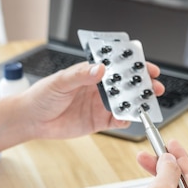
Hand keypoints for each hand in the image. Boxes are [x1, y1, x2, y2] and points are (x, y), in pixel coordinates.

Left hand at [0, 61, 164, 152]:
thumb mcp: (60, 81)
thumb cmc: (41, 95)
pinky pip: (118, 121)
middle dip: (143, 85)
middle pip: (127, 85)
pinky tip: (131, 118)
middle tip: (156, 86)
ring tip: (148, 103)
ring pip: (126, 103)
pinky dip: (128, 119)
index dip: (134, 65)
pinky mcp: (99, 122)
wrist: (31, 120)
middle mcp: (98, 88)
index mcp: (91, 73)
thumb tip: (98, 69)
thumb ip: (80, 75)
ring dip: (138, 102)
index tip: (148, 66)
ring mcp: (100, 105)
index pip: (117, 66)